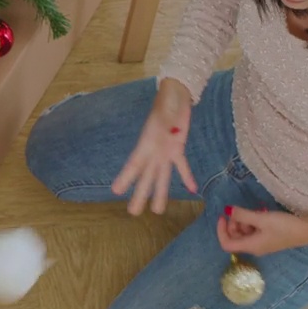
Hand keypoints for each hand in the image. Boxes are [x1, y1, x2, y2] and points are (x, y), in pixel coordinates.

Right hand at [112, 78, 197, 214]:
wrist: (175, 95)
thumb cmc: (167, 100)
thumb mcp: (164, 107)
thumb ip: (164, 114)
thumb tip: (165, 115)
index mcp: (146, 142)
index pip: (134, 163)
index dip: (126, 177)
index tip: (116, 191)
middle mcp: (153, 151)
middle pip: (145, 176)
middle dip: (140, 194)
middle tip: (133, 212)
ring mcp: (165, 152)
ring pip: (161, 176)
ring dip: (160, 193)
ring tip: (157, 210)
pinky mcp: (177, 149)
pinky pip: (181, 166)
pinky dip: (186, 177)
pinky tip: (191, 189)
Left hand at [217, 206, 307, 255]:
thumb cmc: (285, 226)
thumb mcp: (262, 219)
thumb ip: (243, 215)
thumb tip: (228, 210)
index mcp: (251, 246)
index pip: (226, 244)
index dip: (221, 230)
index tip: (223, 216)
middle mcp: (255, 247)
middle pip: (235, 237)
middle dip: (234, 224)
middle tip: (241, 211)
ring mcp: (262, 243)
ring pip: (245, 233)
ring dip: (245, 221)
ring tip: (254, 211)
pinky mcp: (269, 238)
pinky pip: (255, 231)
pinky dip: (254, 222)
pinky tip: (261, 212)